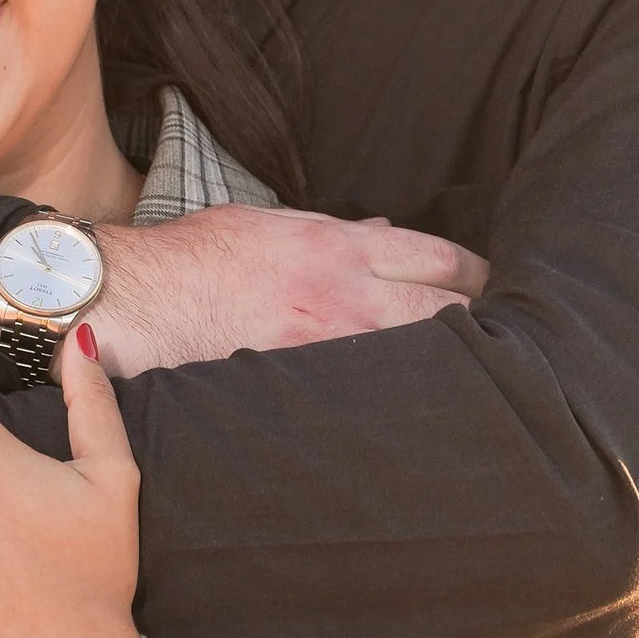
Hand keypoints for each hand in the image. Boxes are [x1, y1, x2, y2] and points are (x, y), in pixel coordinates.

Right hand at [90, 204, 487, 376]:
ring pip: (419, 354)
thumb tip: (380, 231)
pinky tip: (413, 412)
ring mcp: (327, 342)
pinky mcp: (302, 383)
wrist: (137, 298)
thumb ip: (331, 232)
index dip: (476, 275)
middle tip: (501, 339)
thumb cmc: (194, 259)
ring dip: (449, 367)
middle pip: (445, 308)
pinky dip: (397, 398)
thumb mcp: (269, 225)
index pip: (438, 257)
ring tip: (473, 383)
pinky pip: (370, 393)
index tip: (491, 287)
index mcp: (339, 245)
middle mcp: (344, 292)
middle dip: (480, 322)